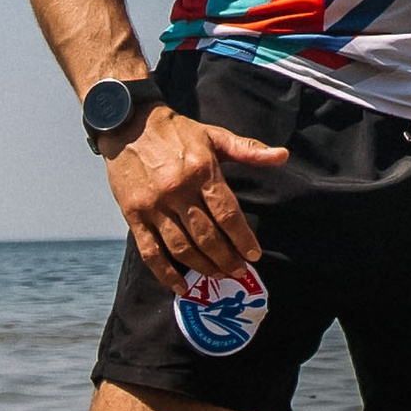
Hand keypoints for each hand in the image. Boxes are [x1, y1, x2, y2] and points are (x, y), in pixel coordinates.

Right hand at [106, 101, 287, 293]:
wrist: (127, 123)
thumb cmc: (176, 131)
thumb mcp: (214, 135)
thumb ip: (248, 150)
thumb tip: (283, 156)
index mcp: (201, 171)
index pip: (227, 214)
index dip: (242, 238)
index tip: (253, 255)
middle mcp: (177, 191)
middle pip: (207, 237)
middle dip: (226, 259)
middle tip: (238, 272)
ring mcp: (154, 206)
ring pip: (181, 248)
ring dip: (203, 267)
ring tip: (218, 276)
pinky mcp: (133, 215)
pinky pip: (150, 252)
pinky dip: (165, 274)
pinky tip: (181, 287)